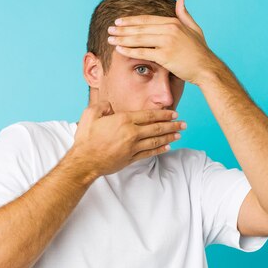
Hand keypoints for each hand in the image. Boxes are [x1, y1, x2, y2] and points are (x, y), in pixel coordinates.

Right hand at [71, 102, 186, 175]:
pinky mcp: (130, 158)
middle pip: (156, 128)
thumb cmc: (86, 138)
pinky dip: (159, 149)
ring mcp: (132, 147)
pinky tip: (167, 147)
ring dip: (169, 137)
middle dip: (172, 125)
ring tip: (179, 134)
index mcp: (123, 120)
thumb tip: (111, 106)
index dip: (163, 114)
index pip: (149, 115)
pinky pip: (149, 153)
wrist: (84, 161)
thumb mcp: (90, 114)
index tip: (174, 113)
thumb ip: (102, 106)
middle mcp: (131, 133)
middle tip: (183, 123)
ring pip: (155, 141)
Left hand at [106, 0, 221, 86]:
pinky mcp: (165, 55)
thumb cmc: (200, 52)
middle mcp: (169, 30)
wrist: (206, 68)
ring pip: (139, 39)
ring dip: (122, 38)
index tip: (119, 21)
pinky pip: (143, 52)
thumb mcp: (194, 29)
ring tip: (110, 39)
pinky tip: (119, 49)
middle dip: (123, 29)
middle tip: (109, 29)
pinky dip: (129, 51)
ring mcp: (167, 42)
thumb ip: (185, 15)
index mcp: (174, 22)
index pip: (147, 20)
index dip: (131, 20)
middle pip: (140, 28)